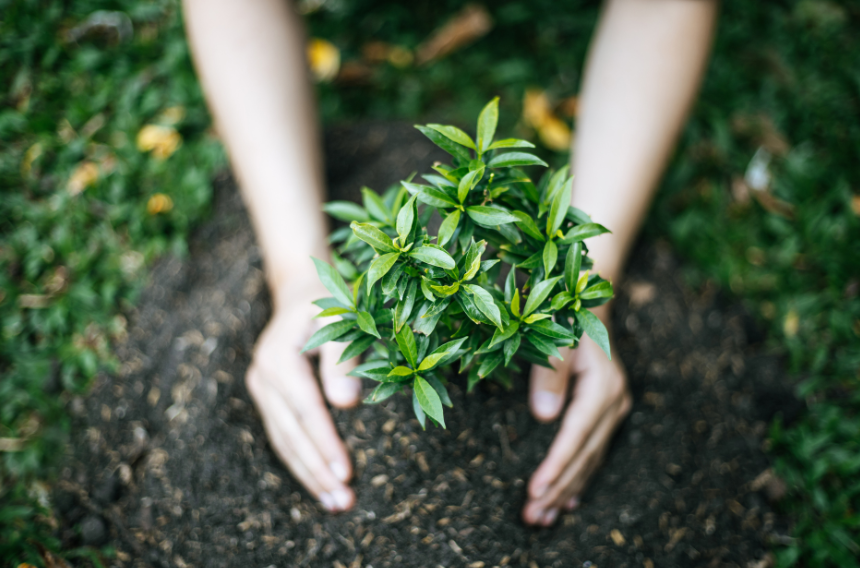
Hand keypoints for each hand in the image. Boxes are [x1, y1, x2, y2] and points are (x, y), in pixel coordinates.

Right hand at [245, 282, 362, 511]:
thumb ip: (343, 358)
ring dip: (308, 475)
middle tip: (343, 502)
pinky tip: (319, 485)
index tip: (347, 474)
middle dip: (317, 471)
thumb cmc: (329, 303)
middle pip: (291, 434)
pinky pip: (283, 436)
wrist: (300, 291)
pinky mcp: (268, 398)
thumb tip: (347, 404)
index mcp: (279, 357)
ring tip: (335, 504)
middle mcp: (263, 377)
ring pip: (283, 441)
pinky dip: (300, 462)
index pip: (306, 410)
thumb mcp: (341, 319)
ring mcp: (261, 389)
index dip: (326, 444)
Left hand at [522, 307, 630, 525]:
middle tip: (532, 517)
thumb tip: (544, 417)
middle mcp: (614, 403)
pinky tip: (568, 502)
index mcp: (602, 387)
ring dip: (566, 490)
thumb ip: (550, 377)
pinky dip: (579, 478)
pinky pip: (594, 453)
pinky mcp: (608, 413)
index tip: (534, 492)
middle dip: (557, 489)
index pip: (575, 437)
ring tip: (543, 518)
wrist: (589, 306)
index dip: (555, 466)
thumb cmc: (566, 319)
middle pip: (584, 456)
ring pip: (589, 460)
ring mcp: (615, 410)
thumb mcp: (555, 340)